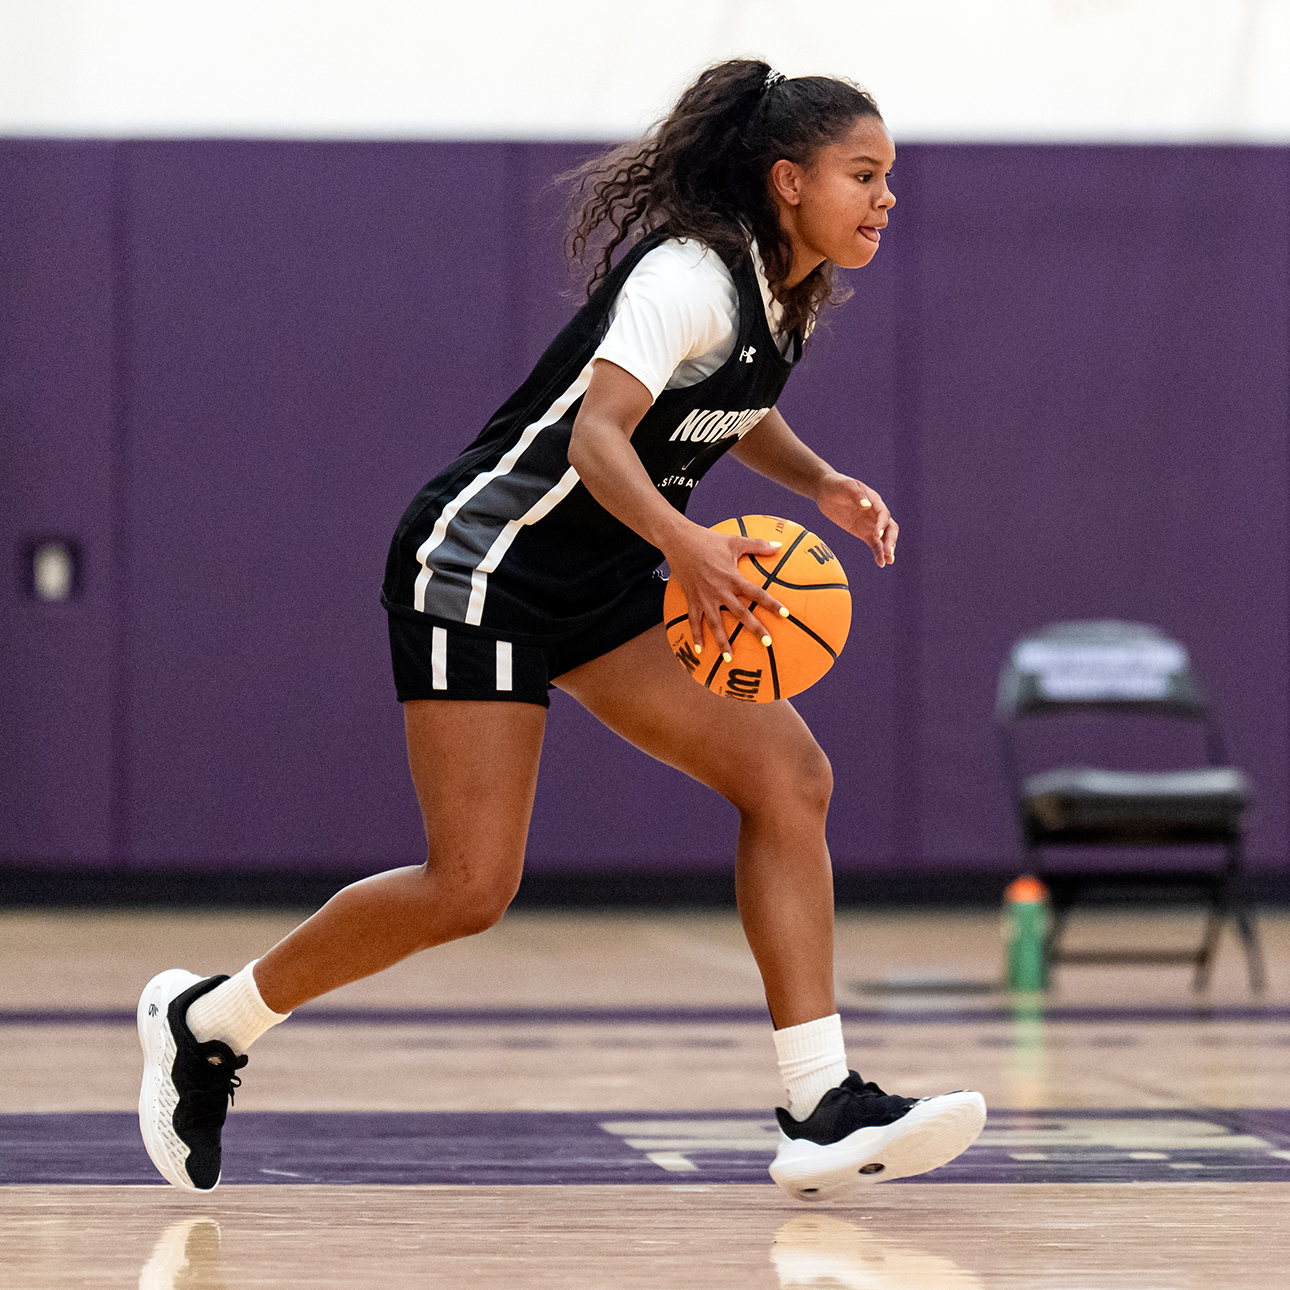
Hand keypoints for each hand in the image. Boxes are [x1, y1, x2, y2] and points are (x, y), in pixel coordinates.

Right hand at [662, 522, 786, 659]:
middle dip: (754, 629)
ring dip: (722, 642)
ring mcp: (704, 598)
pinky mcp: (692, 599)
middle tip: (767, 643)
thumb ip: (758, 545)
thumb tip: (779, 546)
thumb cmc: (709, 539)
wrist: (679, 541)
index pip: (756, 593)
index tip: (785, 614)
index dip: (771, 604)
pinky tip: (700, 651)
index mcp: (733, 578)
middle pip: (740, 614)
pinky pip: (693, 621)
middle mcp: (720, 591)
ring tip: (729, 659)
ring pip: (715, 624)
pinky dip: (696, 636)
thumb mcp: (735, 540)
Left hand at [816, 472, 897, 567]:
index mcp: (874, 500)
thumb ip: (857, 495)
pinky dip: (878, 553)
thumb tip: (867, 505)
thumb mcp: (847, 487)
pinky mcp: (862, 532)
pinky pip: (874, 544)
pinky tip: (880, 563)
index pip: (883, 514)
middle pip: (889, 527)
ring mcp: (870, 524)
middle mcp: (875, 513)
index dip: (882, 524)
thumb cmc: (838, 485)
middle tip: (888, 552)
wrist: (826, 490)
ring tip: (888, 561)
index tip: (877, 535)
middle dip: (890, 540)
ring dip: (887, 549)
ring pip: (883, 538)